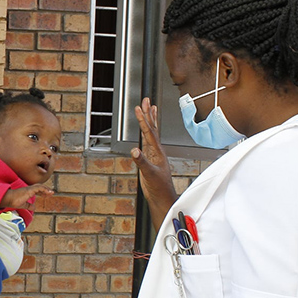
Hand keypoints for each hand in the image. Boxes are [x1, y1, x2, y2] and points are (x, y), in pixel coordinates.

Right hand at [1, 184, 52, 209]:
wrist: (8, 199)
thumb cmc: (13, 201)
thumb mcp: (23, 205)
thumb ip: (29, 206)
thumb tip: (34, 208)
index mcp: (27, 192)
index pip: (36, 190)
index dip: (42, 192)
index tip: (47, 195)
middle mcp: (28, 189)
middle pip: (39, 187)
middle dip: (46, 189)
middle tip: (51, 193)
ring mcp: (29, 189)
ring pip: (40, 186)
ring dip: (46, 189)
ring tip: (52, 192)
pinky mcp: (29, 190)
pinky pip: (39, 188)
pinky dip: (44, 189)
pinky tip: (48, 193)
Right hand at [131, 97, 177, 226]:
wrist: (163, 197)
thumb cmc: (159, 187)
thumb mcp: (149, 174)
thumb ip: (142, 162)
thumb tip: (135, 150)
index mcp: (157, 151)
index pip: (149, 131)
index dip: (143, 119)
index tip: (138, 108)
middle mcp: (157, 150)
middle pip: (153, 127)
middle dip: (148, 113)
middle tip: (146, 100)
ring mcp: (154, 154)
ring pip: (152, 133)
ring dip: (150, 120)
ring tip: (149, 109)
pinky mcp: (151, 159)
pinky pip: (148, 141)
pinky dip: (147, 132)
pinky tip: (145, 130)